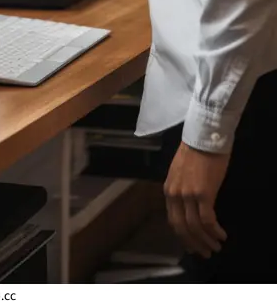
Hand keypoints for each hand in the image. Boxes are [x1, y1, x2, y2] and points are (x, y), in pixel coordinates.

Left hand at [164, 141, 228, 258]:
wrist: (204, 136)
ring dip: (206, 241)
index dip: (183, 236)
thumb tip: (189, 206)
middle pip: (182, 228)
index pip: (173, 220)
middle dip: (193, 243)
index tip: (192, 245)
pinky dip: (214, 231)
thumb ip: (181, 189)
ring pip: (195, 227)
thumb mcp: (180, 172)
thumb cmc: (194, 150)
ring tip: (216, 247)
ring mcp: (188, 195)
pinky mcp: (203, 194)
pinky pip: (207, 220)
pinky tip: (221, 235)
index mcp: (168, 189)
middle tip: (205, 253)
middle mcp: (175, 194)